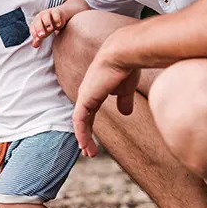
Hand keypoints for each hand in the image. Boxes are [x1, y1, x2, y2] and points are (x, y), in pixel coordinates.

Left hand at [30, 7, 66, 47]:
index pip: (32, 27)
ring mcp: (48, 13)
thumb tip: (34, 46)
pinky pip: (55, 14)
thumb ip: (39, 39)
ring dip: (47, 23)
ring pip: (46, 16)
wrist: (59, 15)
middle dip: (39, 28)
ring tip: (50, 29)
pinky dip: (57, 19)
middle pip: (37, 21)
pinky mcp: (56, 11)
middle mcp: (40, 17)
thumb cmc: (49, 25)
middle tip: (42, 35)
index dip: (34, 33)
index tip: (38, 40)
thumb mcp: (44, 33)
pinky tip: (58, 25)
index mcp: (35, 22)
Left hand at [72, 37, 141, 156]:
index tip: (93, 140)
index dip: (90, 127)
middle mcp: (87, 93)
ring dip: (84, 139)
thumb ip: (124, 101)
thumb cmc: (126, 67)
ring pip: (80, 122)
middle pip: (83, 119)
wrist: (124, 53)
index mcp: (95, 91)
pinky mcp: (85, 98)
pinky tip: (84, 145)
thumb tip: (125, 113)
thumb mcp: (126, 89)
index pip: (90, 112)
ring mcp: (85, 96)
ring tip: (89, 153)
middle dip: (85, 136)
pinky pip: (80, 120)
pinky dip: (81, 133)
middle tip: (88, 151)